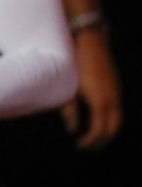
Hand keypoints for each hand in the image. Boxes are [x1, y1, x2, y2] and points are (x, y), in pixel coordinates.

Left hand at [61, 28, 121, 149]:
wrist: (90, 41)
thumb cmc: (74, 63)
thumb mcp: (68, 87)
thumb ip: (70, 109)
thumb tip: (72, 129)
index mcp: (100, 101)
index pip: (99, 131)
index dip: (90, 141)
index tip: (80, 145)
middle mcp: (112, 99)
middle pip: (113, 129)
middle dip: (101, 140)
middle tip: (87, 145)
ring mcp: (116, 91)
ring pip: (117, 119)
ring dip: (107, 130)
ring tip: (93, 135)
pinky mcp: (115, 86)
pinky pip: (117, 108)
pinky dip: (110, 118)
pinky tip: (98, 118)